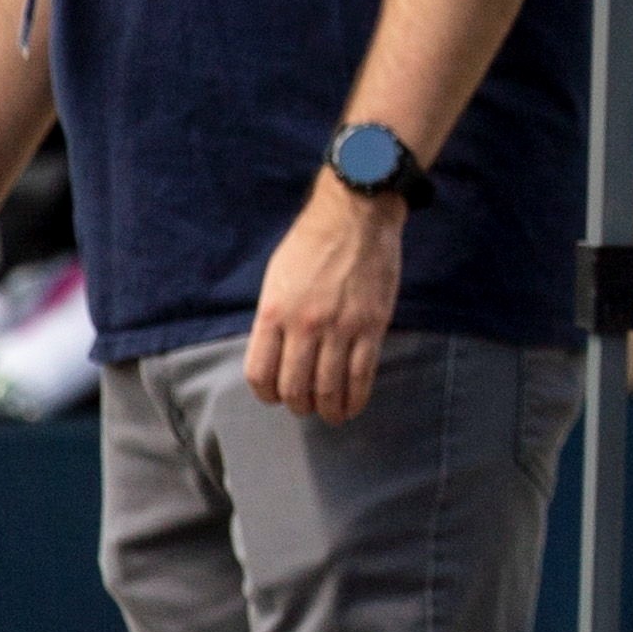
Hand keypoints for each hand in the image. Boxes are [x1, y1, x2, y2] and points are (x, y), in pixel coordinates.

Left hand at [245, 176, 405, 421]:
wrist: (355, 217)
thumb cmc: (311, 244)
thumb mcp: (277, 278)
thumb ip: (275, 317)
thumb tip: (278, 355)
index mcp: (274, 312)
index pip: (261, 373)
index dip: (266, 394)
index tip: (275, 397)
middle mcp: (304, 325)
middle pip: (295, 386)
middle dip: (298, 405)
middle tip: (304, 407)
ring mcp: (340, 328)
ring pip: (329, 387)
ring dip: (327, 409)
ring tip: (330, 414)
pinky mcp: (371, 327)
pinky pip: (362, 375)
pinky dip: (356, 399)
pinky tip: (353, 407)